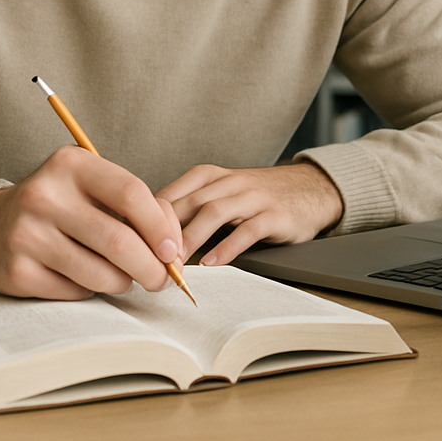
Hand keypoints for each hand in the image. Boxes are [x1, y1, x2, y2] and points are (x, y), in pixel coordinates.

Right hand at [0, 145, 183, 299]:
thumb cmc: (61, 205)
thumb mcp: (93, 187)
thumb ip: (136, 205)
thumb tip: (173, 246)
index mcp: (71, 164)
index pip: (131, 194)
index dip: (161, 226)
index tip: (173, 250)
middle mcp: (46, 195)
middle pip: (119, 241)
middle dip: (152, 268)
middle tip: (162, 279)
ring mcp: (28, 234)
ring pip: (101, 274)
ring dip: (124, 282)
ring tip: (123, 276)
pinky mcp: (18, 271)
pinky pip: (76, 291)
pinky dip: (92, 289)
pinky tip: (83, 275)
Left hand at [157, 162, 343, 266]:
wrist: (309, 189)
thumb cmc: (255, 198)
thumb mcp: (219, 194)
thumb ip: (189, 208)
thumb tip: (145, 235)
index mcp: (208, 175)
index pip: (170, 194)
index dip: (148, 219)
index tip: (132, 244)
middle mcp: (228, 181)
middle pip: (188, 203)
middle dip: (165, 232)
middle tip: (147, 260)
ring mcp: (252, 197)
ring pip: (214, 213)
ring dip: (191, 239)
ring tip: (175, 263)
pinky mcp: (274, 214)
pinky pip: (247, 230)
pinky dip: (227, 248)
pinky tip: (212, 264)